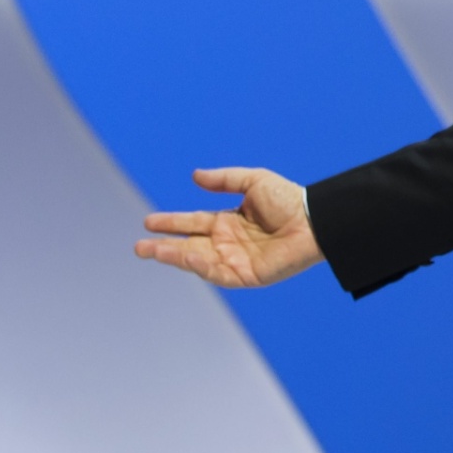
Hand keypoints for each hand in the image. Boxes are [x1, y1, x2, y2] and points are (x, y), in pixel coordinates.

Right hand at [134, 167, 323, 287]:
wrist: (314, 221)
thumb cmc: (290, 199)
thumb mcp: (254, 181)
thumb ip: (225, 180)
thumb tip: (194, 176)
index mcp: (229, 222)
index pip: (193, 223)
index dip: (172, 223)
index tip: (149, 221)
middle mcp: (228, 242)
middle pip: (189, 245)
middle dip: (164, 246)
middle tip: (139, 246)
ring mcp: (236, 260)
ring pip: (197, 261)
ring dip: (174, 257)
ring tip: (151, 251)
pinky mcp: (246, 275)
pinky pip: (217, 273)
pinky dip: (199, 266)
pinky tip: (184, 256)